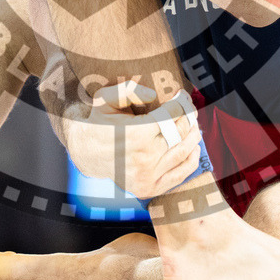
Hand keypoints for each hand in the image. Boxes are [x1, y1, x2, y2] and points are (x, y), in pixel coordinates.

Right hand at [66, 84, 202, 200]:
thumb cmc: (99, 121)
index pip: (172, 115)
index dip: (181, 102)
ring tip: (194, 124)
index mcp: (136, 134)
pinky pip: (179, 175)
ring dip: (193, 136)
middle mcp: (144, 157)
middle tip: (188, 108)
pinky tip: (193, 146)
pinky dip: (191, 160)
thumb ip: (128, 91)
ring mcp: (147, 176)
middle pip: (180, 133)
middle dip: (188, 117)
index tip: (181, 95)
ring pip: (183, 153)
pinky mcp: (149, 188)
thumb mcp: (105, 98)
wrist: (86, 152)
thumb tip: (153, 95)